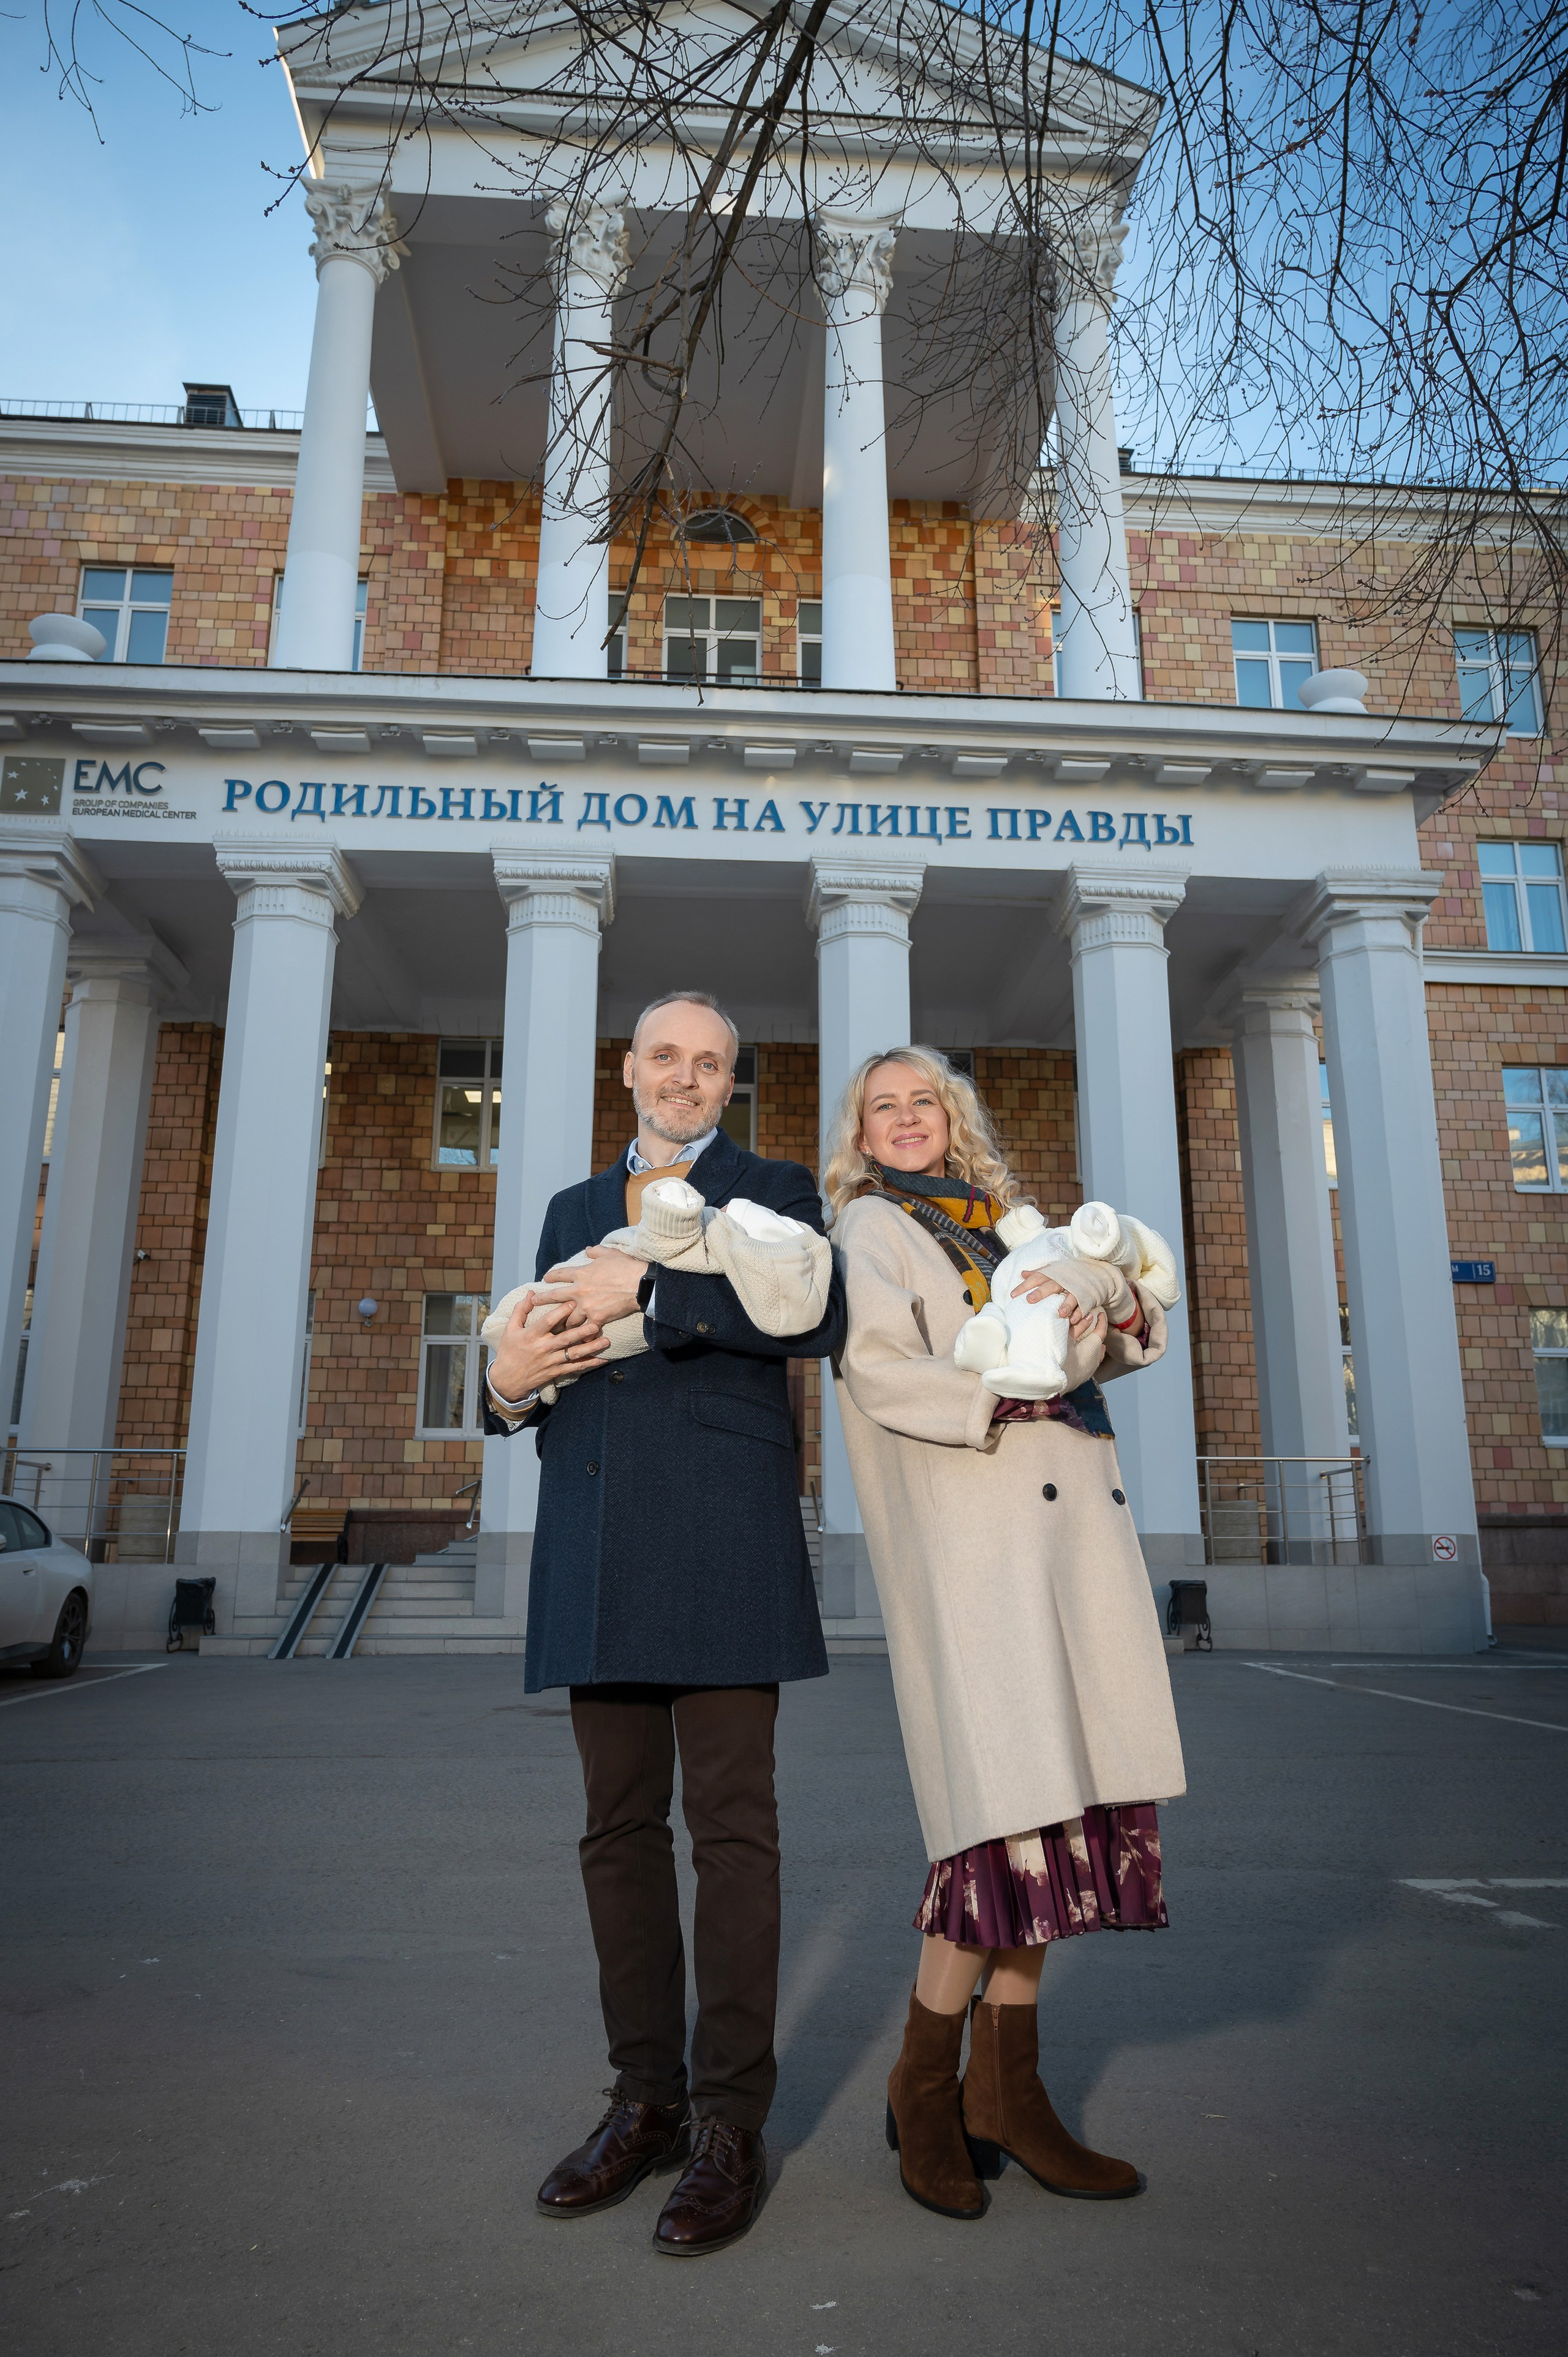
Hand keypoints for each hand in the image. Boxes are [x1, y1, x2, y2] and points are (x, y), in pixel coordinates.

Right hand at [487, 1293, 607, 1403]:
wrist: (507, 1380)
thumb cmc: (509, 1351)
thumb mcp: (510, 1329)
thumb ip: (521, 1310)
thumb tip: (531, 1292)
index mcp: (531, 1336)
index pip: (548, 1322)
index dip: (561, 1312)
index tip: (573, 1302)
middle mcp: (542, 1348)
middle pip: (565, 1338)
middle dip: (582, 1331)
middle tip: (596, 1324)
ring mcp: (550, 1361)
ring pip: (573, 1354)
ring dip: (591, 1348)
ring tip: (606, 1341)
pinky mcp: (556, 1372)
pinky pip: (575, 1367)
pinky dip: (589, 1364)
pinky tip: (602, 1359)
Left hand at [542, 1244, 648, 1327]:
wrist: (638, 1285)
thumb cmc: (625, 1267)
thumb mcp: (609, 1253)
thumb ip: (596, 1251)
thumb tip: (588, 1249)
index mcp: (581, 1274)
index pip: (560, 1274)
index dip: (551, 1276)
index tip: (545, 1278)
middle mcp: (579, 1291)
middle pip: (555, 1297)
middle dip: (542, 1300)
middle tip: (535, 1302)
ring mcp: (586, 1307)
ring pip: (568, 1318)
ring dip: (564, 1323)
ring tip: (558, 1327)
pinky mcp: (597, 1319)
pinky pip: (587, 1330)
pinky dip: (584, 1336)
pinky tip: (581, 1341)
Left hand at [1010, 1269, 1107, 1346]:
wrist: (1095, 1271)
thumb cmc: (1069, 1273)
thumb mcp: (1054, 1270)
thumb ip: (1039, 1273)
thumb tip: (1022, 1273)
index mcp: (1054, 1273)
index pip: (1037, 1277)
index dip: (1025, 1285)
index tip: (1013, 1295)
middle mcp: (1064, 1279)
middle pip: (1051, 1285)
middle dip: (1041, 1292)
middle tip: (1030, 1300)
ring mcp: (1076, 1288)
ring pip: (1071, 1296)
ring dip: (1066, 1305)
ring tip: (1060, 1313)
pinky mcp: (1086, 1296)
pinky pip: (1083, 1305)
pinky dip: (1079, 1313)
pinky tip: (1074, 1320)